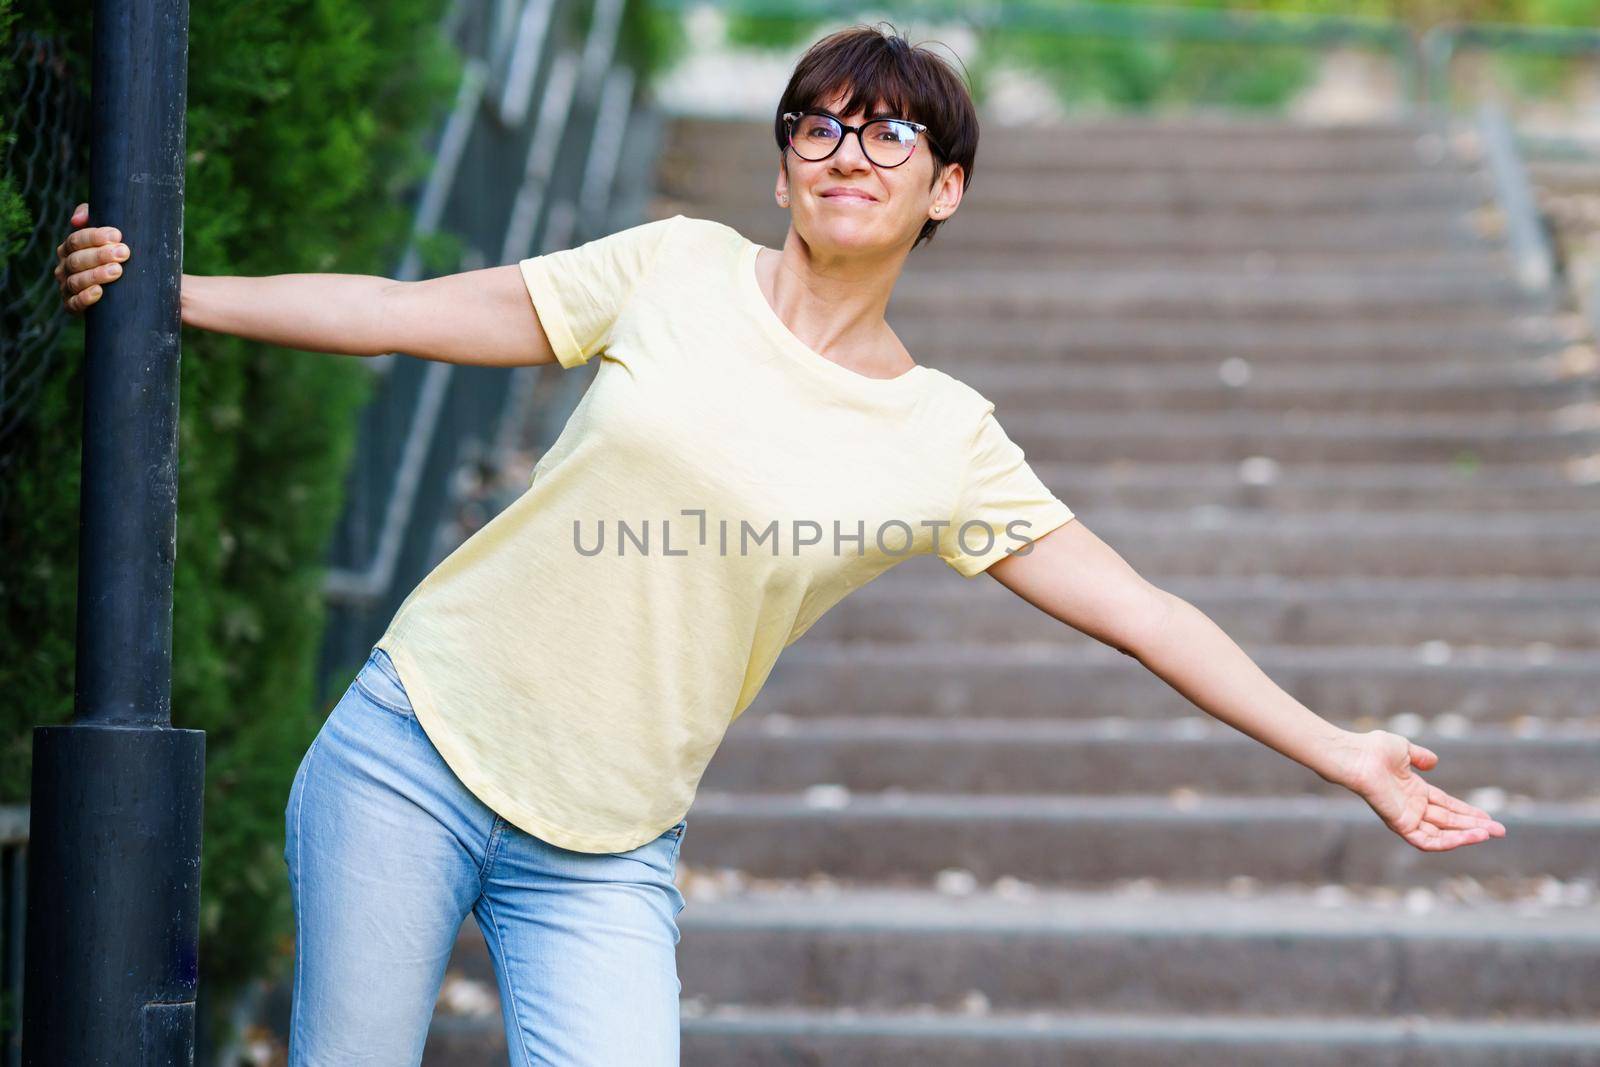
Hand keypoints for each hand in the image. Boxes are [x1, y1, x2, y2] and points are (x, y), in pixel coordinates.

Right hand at [55, 202, 130, 314]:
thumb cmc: (115, 253)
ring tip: (117, 271)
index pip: (76, 240)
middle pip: (76, 260)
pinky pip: (74, 304)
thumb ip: (93, 216)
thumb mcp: (108, 234)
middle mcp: (65, 267)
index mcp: (70, 248)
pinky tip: (99, 292)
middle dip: (100, 255)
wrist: (125, 290)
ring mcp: (67, 287)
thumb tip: (77, 220)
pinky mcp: (73, 306)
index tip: (117, 235)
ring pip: (75, 281)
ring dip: (96, 275)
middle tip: (124, 253)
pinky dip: (85, 298)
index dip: (95, 237)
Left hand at [1335, 729, 1506, 850]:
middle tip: (1500, 831)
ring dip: (1466, 835)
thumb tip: (1434, 762)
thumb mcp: (1403, 749)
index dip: (1468, 812)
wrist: (1357, 756)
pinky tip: (1469, 837)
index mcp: (1414, 791)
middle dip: (1474, 826)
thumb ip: (1420, 756)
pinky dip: (1449, 841)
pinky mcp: (1401, 825)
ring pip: (1442, 834)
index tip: (1490, 818)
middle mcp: (1412, 806)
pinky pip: (1427, 840)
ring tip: (1489, 834)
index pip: (1447, 806)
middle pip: (1449, 821)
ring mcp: (1407, 816)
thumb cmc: (1373, 749)